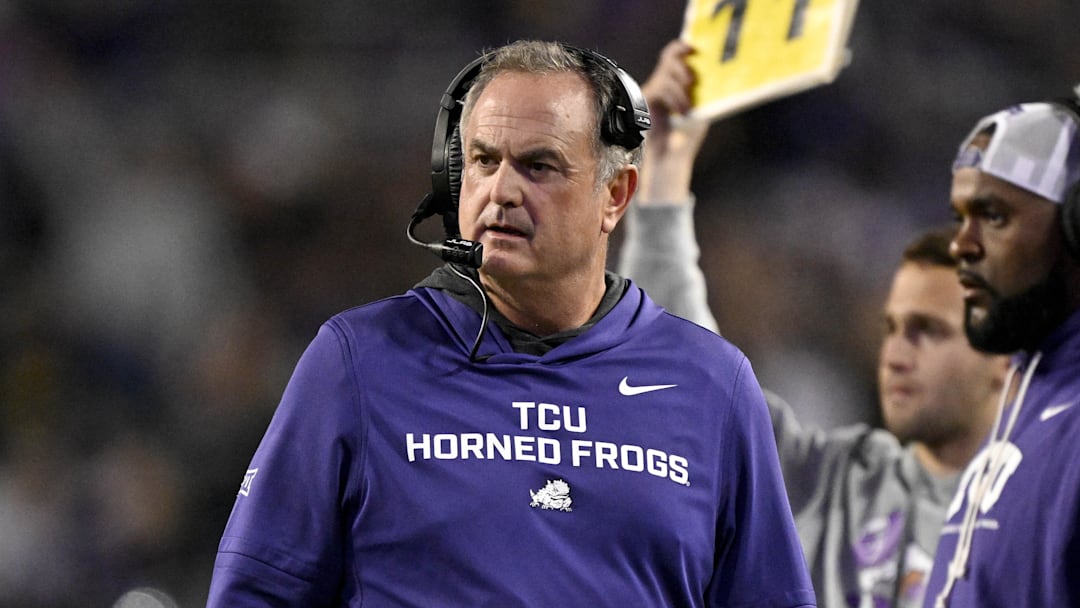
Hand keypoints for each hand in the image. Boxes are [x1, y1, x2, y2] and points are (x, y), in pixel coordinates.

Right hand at [638, 40, 709, 204]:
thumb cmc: (686, 139)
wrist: (670, 159)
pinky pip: (660, 88)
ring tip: (687, 108)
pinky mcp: (645, 102)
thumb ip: (700, 92)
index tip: (692, 48)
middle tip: (692, 80)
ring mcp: (652, 92)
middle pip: (668, 58)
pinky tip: (681, 111)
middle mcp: (662, 85)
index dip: (680, 48)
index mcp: (675, 84)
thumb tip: (708, 73)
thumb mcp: (699, 110)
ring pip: (665, 74)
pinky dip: (674, 98)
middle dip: (681, 66)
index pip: (673, 56)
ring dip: (680, 89)